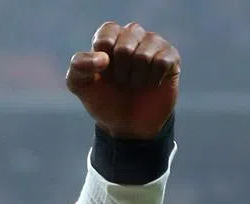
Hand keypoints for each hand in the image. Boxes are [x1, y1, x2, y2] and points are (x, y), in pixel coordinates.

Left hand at [66, 22, 179, 139]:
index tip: (103, 72)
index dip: (103, 58)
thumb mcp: (80, 85)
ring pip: (144, 54)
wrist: (128, 125)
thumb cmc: (104, 100)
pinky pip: (162, 61)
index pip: (107, 32)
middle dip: (119, 72)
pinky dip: (153, 79)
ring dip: (136, 77)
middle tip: (121, 81)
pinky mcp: (171, 57)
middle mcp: (132, 35)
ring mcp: (153, 44)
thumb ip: (78, 66)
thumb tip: (103, 58)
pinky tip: (151, 84)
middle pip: (124, 46)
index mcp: (110, 37)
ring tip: (136, 83)